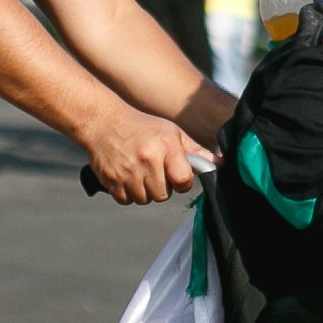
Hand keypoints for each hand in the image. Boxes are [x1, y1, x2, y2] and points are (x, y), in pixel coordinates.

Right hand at [83, 106, 200, 204]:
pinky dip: (128, 193)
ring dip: (144, 191)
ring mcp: (127, 171)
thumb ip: (195, 151)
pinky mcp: (111, 180)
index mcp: (166, 146)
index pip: (183, 181)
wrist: (103, 122)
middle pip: (163, 195)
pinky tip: (127, 175)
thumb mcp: (171, 132)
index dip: (181, 182)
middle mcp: (147, 159)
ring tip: (139, 171)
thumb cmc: (142, 127)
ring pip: (144, 200)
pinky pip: (126, 201)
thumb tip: (219, 164)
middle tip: (154, 170)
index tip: (176, 175)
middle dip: (162, 187)